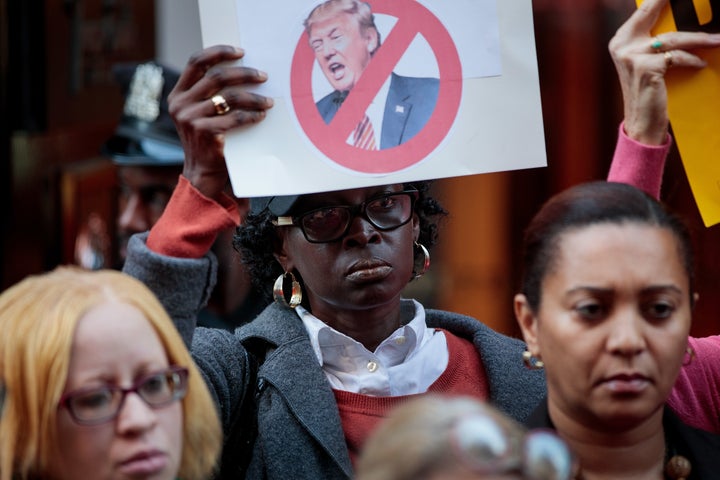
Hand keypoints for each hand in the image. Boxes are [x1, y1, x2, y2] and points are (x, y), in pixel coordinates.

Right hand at [168, 45, 273, 199]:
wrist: (201, 172)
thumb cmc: (208, 140)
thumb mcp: (199, 113)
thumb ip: (208, 94)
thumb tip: (240, 70)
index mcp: (178, 94)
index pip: (196, 62)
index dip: (219, 52)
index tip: (240, 52)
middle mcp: (180, 104)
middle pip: (217, 76)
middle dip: (244, 74)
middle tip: (263, 76)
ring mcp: (190, 118)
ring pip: (230, 97)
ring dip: (253, 98)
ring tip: (267, 101)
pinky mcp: (204, 132)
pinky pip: (235, 118)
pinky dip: (251, 116)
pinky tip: (260, 117)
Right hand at [609, 0, 719, 144]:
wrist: (641, 122)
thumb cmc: (646, 92)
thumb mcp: (644, 62)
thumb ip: (651, 41)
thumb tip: (678, 23)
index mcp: (621, 40)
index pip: (643, 11)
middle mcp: (622, 45)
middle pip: (652, 12)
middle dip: (666, 0)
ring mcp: (632, 56)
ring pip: (675, 38)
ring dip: (700, 39)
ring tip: (716, 40)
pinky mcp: (646, 67)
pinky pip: (678, 56)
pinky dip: (692, 59)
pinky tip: (700, 63)